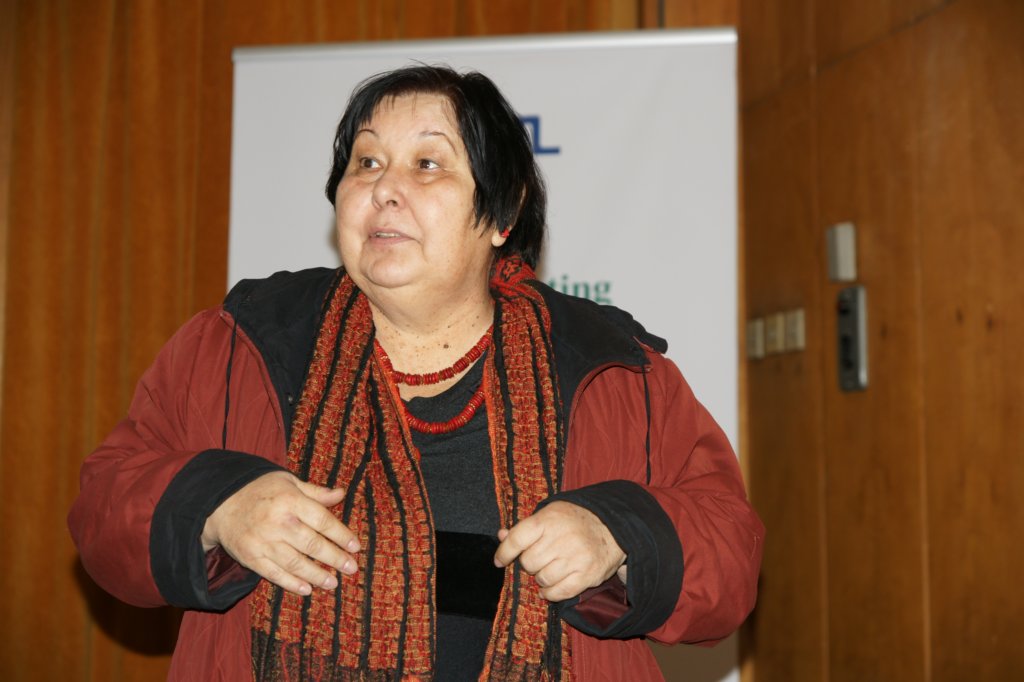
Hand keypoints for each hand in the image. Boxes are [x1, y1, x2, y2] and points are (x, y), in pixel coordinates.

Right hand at [201, 471, 359, 596]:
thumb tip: (341, 494)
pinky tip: (307, 589)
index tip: (355, 547)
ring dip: (317, 575)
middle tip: (351, 568)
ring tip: (333, 583)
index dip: (341, 535)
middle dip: (334, 558)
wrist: (219, 503)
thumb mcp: (288, 482)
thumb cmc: (260, 490)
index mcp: (290, 500)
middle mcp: (278, 522)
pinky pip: (274, 574)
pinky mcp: (251, 557)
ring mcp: (263, 541)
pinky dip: (291, 583)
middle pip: (312, 544)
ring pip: (295, 563)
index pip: (322, 520)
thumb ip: (315, 492)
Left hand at [493, 501, 625, 601]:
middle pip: (528, 562)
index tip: (500, 561)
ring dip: (542, 578)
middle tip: (540, 558)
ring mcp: (576, 558)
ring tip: (550, 569)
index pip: (517, 539)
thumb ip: (526, 527)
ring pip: (542, 579)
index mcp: (549, 519)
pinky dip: (550, 593)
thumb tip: (501, 535)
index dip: (505, 552)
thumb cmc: (575, 521)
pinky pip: (558, 593)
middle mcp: (562, 538)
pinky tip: (551, 587)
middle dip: (530, 564)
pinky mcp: (588, 575)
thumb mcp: (550, 515)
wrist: (613, 528)